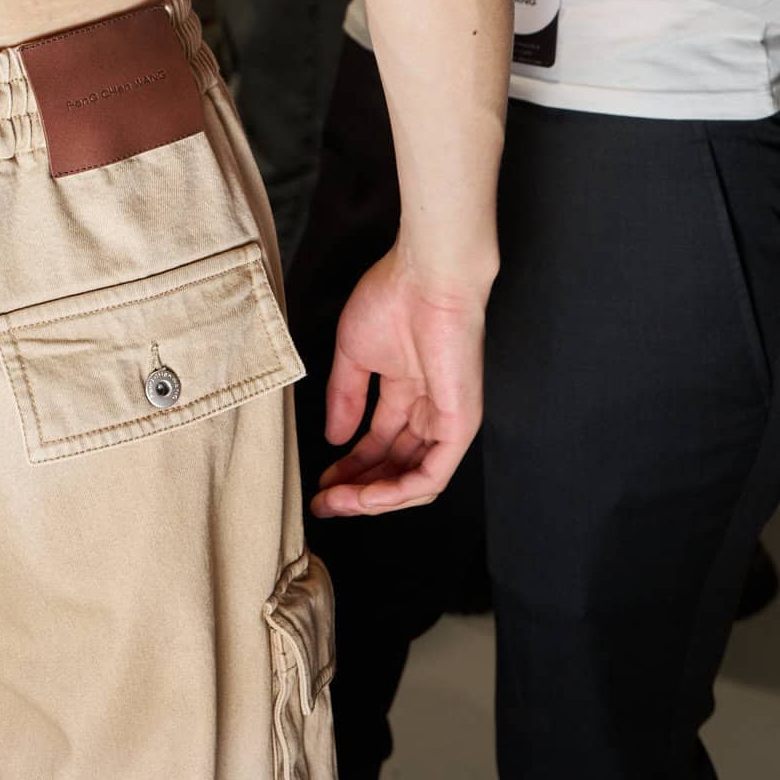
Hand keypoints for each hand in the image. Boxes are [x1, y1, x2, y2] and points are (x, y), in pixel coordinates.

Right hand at [311, 243, 487, 516]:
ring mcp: (446, 420)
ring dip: (373, 497)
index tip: (319, 482)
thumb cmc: (392, 299)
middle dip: (356, 488)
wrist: (425, 277)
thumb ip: (344, 398)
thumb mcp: (354, 354)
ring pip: (413, 480)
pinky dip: (399, 492)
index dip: (348, 466)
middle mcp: (428, 411)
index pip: (379, 442)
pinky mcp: (460, 426)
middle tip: (324, 502)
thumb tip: (334, 439)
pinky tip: (367, 496)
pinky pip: (432, 475)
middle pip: (394, 466)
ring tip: (339, 502)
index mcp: (406, 390)